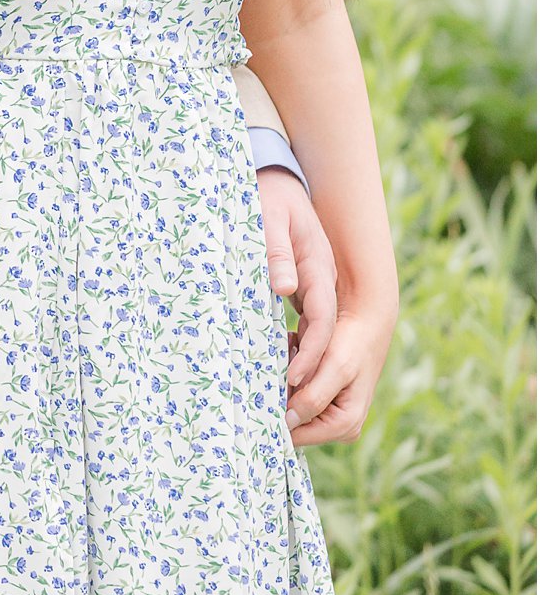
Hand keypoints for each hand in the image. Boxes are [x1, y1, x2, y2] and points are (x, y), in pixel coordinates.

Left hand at [256, 165, 336, 406]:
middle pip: (327, 343)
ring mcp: (316, 294)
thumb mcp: (271, 220)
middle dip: (310, 380)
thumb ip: (276, 252)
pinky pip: (304, 337)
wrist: (278, 183)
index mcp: (320, 272)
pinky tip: (268, 376)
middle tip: (282, 411)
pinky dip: (291, 360)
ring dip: (301, 376)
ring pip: (317, 344)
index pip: (323, 321)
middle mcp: (324, 288)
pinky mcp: (303, 298)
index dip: (310, 354)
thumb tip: (285, 287)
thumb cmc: (271, 200)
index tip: (292, 381)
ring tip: (274, 404)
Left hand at [284, 302, 395, 446]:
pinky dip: (291, 379)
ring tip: (291, 357)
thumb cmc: (352, 344)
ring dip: (286, 385)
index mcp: (345, 426)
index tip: (263, 394)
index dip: (278, 418)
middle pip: (295, 423)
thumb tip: (289, 422)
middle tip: (280, 367)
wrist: (364, 325)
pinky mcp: (325, 404)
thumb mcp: (335, 368)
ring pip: (293, 408)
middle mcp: (341, 429)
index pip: (299, 436)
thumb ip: (313, 397)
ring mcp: (333, 417)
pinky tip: (294, 357)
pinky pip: (297, 397)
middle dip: (283, 397)